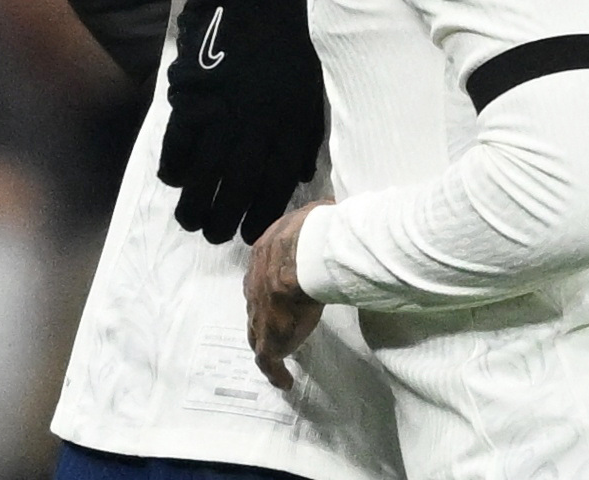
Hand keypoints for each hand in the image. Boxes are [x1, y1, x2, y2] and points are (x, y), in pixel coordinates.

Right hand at [158, 0, 325, 244]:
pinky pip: (178, 144)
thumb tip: (297, 176)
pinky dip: (174, 167)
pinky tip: (174, 180)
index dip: (263, 213)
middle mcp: (260, 121)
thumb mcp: (307, 84)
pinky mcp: (193, 96)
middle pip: (240, 184)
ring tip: (190, 222)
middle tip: (214, 236)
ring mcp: (224, 111)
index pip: (278, 180)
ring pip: (206, 173)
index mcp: (293, 119)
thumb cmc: (284, 38)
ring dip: (195, 204)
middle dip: (226, 219)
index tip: (252, 234)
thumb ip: (303, 132)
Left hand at [244, 200, 328, 388]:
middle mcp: (255, 284)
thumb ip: (319, 219)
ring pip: (258, 331)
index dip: (272, 284)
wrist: (301, 259)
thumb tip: (333, 207)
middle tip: (277, 324)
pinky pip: (269, 361)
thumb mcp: (314, 218)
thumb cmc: (313, 235)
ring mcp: (259, 314)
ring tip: (279, 354)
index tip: (282, 291)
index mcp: (264, 255)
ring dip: (267, 340)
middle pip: (256, 303)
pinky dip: (275, 372)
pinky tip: (285, 382)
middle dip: (263, 313)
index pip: (264, 274)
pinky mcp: (269, 341)